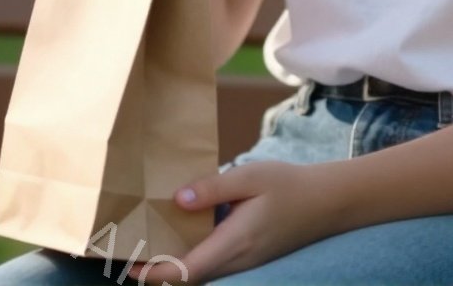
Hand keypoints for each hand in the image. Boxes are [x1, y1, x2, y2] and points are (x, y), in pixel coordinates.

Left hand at [121, 161, 337, 283]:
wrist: (328, 201)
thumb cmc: (288, 185)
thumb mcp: (250, 177)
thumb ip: (213, 188)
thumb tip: (177, 200)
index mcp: (235, 242)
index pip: (187, 270)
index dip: (156, 274)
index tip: (128, 268)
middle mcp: (238, 260)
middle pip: (189, 278)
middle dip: (156, 273)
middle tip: (125, 255)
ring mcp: (244, 262)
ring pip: (200, 273)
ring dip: (172, 267)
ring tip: (143, 248)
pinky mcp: (248, 257)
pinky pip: (212, 265)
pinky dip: (189, 259)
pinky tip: (177, 239)